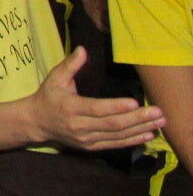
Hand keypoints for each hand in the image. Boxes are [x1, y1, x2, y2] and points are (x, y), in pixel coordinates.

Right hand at [29, 48, 164, 151]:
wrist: (36, 122)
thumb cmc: (48, 97)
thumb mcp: (54, 78)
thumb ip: (70, 65)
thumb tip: (83, 49)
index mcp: (70, 107)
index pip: (96, 109)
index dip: (116, 107)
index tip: (135, 102)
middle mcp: (79, 126)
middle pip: (112, 124)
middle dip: (137, 118)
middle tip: (158, 112)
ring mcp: (86, 139)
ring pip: (117, 135)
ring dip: (140, 129)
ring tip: (160, 123)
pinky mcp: (91, 146)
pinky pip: (115, 144)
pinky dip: (133, 140)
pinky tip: (148, 134)